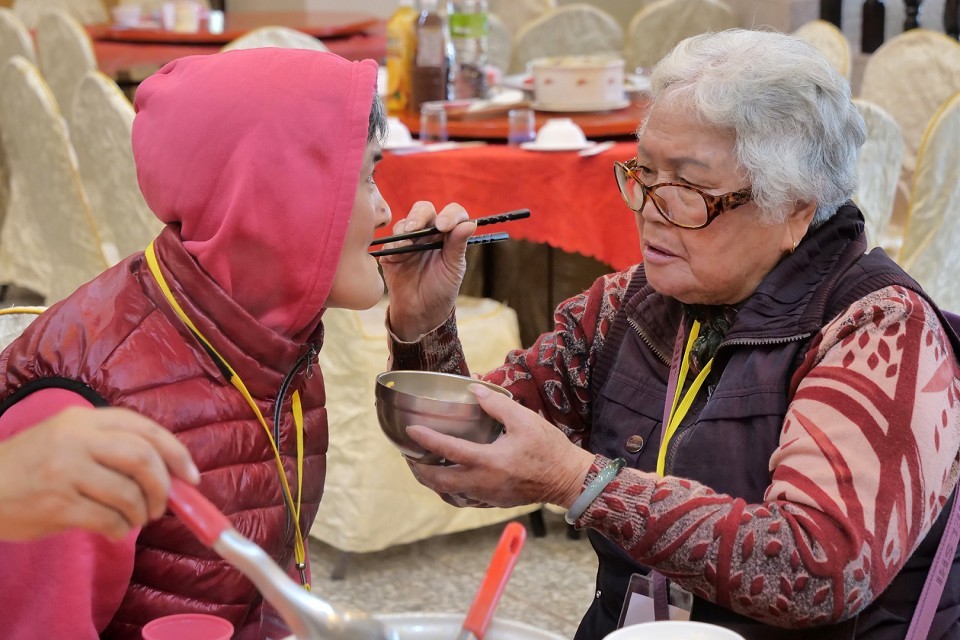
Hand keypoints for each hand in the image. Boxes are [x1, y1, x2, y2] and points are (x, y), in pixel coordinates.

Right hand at [0, 407, 199, 540]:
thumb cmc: (32, 465)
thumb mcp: (68, 439)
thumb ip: (111, 447)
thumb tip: (167, 474)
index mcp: (84, 419)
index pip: (144, 429)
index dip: (176, 453)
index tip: (191, 476)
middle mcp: (76, 439)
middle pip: (143, 458)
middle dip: (163, 486)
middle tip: (163, 505)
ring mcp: (65, 471)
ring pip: (128, 492)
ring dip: (142, 512)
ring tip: (137, 519)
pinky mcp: (57, 504)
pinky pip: (107, 519)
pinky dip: (121, 529)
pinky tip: (116, 530)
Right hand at [379, 201, 475, 340]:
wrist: (420, 312)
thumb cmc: (441, 289)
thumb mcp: (453, 268)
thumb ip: (458, 245)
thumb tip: (471, 224)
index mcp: (448, 235)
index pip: (452, 213)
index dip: (449, 215)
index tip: (443, 227)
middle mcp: (429, 233)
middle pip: (424, 210)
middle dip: (419, 216)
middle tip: (415, 229)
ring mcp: (409, 241)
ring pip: (404, 223)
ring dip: (404, 232)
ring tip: (404, 248)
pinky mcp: (392, 252)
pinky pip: (389, 241)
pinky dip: (392, 246)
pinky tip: (395, 258)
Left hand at [405, 384, 594, 508]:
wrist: (569, 480)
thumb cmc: (550, 449)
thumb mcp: (525, 420)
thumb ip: (496, 405)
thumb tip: (474, 389)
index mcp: (490, 461)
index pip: (449, 450)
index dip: (427, 439)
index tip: (411, 430)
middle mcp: (484, 482)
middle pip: (440, 482)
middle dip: (420, 470)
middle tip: (409, 456)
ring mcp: (488, 496)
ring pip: (449, 494)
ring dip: (433, 482)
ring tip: (423, 468)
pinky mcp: (494, 502)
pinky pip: (464, 500)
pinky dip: (450, 491)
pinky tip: (449, 480)